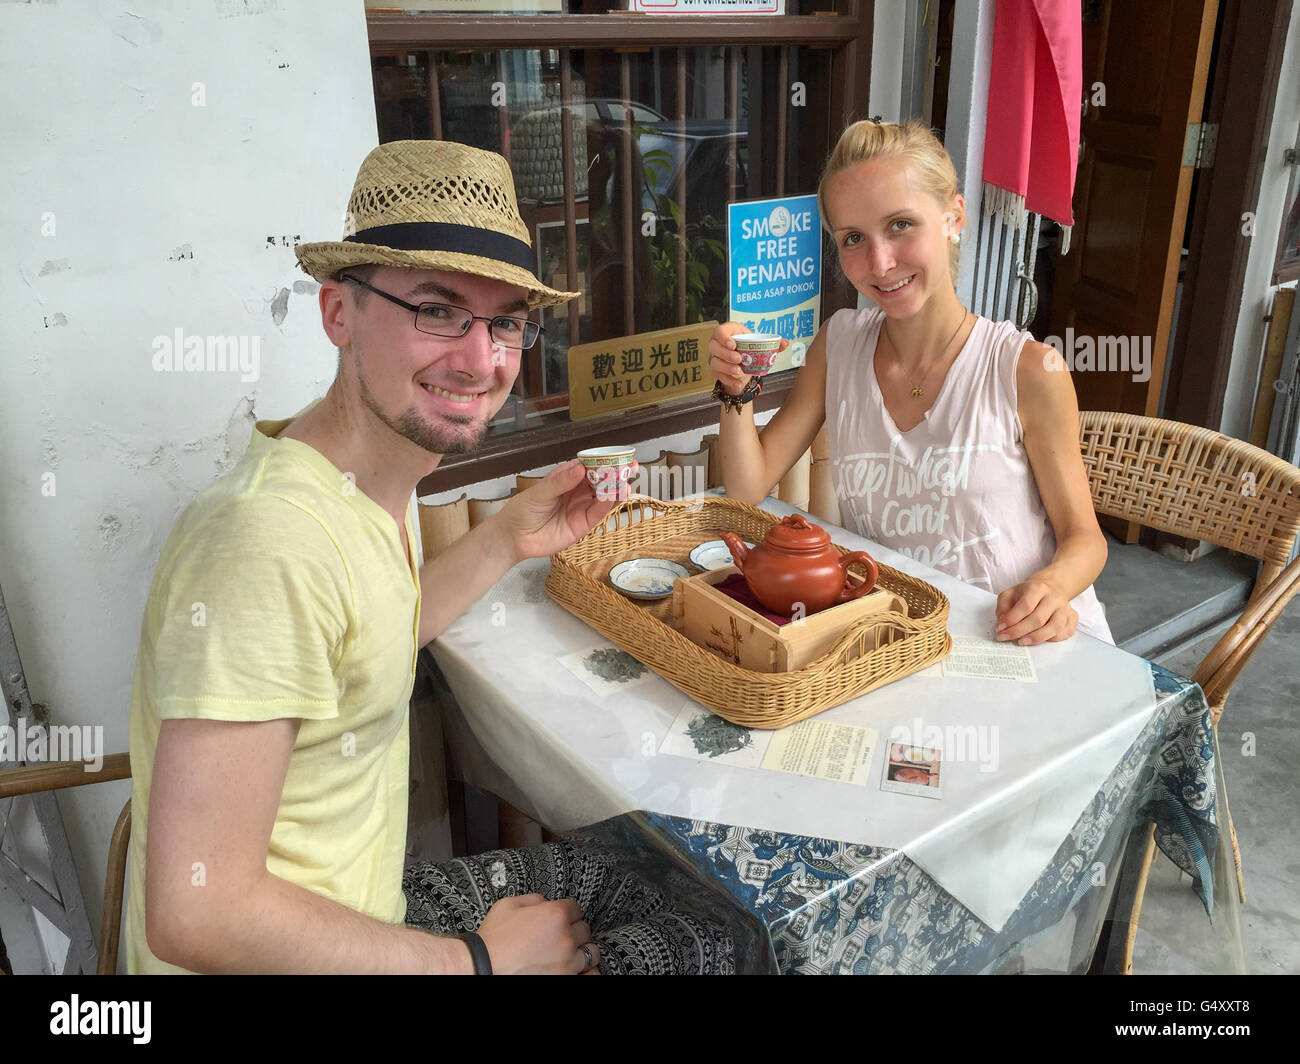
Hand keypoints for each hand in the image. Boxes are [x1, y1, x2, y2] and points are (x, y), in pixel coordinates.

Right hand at [477, 894, 599, 974]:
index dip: (567, 912)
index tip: (561, 919)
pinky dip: (586, 972)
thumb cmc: (493, 940)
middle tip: (560, 936)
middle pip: (585, 929)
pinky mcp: (565, 979)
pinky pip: (591, 975)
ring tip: (568, 953)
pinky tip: (577, 969)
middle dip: (574, 930)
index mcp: (554, 914)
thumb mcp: (508, 905)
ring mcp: (567, 962)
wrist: (483, 968)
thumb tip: (546, 903)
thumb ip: (534, 899)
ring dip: (581, 951)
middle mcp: (565, 938)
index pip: (576, 908)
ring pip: (591, 952)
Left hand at [497, 459, 638, 562]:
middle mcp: (576, 492)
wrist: (514, 538)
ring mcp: (580, 508)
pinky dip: (608, 505)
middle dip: (616, 473)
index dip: (603, 460)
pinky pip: (598, 513)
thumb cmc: (522, 511)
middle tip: (630, 466)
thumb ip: (560, 482)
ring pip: (603, 496)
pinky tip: (615, 496)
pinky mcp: (582, 525)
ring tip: (627, 482)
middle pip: (600, 480)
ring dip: (616, 489)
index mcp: (565, 478)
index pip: (588, 466)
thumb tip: (580, 468)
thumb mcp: (539, 492)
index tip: (617, 455)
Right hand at [707, 322, 787, 395]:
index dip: (724, 337)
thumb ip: (774, 345)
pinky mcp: (715, 369)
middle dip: (725, 353)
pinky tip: (737, 382)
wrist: (745, 367)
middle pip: (714, 346)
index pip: (720, 330)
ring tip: (739, 372)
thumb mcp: (762, 347)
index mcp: (730, 332)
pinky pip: (717, 375)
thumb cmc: (751, 352)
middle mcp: (719, 343)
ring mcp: (715, 357)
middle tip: (739, 359)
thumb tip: (785, 343)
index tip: (733, 345)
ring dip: (726, 367)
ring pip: (714, 361)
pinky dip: (728, 380)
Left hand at [994, 579, 1077, 644]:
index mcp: (1037, 588)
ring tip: (1021, 642)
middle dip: (1019, 631)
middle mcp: (1054, 598)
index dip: (1012, 619)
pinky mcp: (1072, 618)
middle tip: (1005, 637)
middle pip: (1038, 618)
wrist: (1050, 589)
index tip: (1000, 628)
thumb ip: (1003, 607)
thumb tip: (1002, 622)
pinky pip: (1065, 632)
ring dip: (1036, 638)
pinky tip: (1039, 640)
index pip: (1026, 605)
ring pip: (1054, 627)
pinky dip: (1051, 639)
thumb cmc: (1027, 595)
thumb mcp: (1010, 594)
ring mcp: (1065, 608)